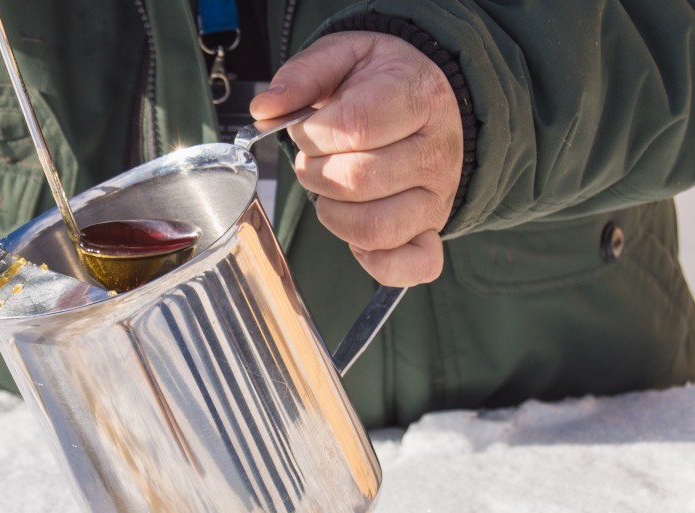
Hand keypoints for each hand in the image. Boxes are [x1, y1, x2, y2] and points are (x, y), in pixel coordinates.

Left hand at [250, 32, 462, 286]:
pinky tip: (358, 241)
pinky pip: (414, 267)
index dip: (313, 135)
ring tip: (332, 188)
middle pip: (359, 180)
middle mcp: (435, 153)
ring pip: (375, 227)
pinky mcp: (432, 230)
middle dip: (316, 172)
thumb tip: (265, 110)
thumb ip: (302, 76)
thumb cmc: (381, 81)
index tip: (307, 130)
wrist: (430, 97)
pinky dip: (380, 264)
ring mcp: (437, 197)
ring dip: (333, 214)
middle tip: (316, 159)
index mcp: (418, 98)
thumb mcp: (345, 54)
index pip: (356, 128)